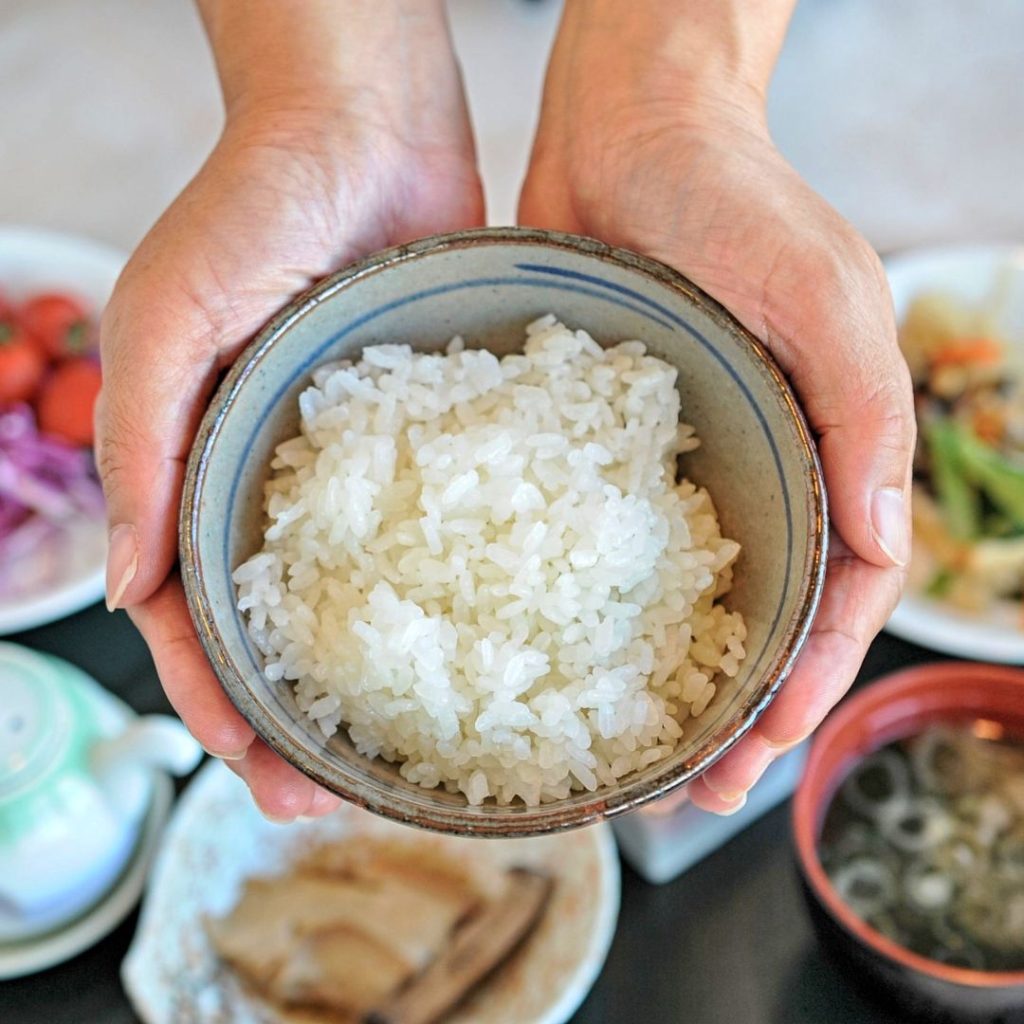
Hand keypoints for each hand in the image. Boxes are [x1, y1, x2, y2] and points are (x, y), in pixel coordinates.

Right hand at [97, 1, 482, 821]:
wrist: (365, 127)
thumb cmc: (252, 201)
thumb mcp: (172, 313)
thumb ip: (144, 444)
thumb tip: (133, 586)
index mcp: (198, 470)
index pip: (193, 619)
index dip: (219, 703)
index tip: (261, 773)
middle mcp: (271, 484)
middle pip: (276, 634)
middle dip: (297, 723)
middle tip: (337, 798)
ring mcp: (352, 471)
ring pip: (356, 602)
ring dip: (371, 681)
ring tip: (404, 755)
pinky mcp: (425, 443)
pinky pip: (432, 535)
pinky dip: (443, 595)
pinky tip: (480, 646)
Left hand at [520, 5, 913, 812]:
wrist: (625, 120)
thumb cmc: (733, 190)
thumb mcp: (820, 292)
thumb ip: (865, 412)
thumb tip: (884, 543)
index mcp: (825, 445)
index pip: (838, 596)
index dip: (807, 685)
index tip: (759, 754)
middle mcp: (759, 465)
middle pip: (761, 617)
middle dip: (734, 710)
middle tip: (688, 789)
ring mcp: (681, 460)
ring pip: (686, 595)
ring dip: (666, 679)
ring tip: (632, 755)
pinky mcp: (605, 441)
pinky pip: (607, 538)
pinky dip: (593, 602)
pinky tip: (557, 651)